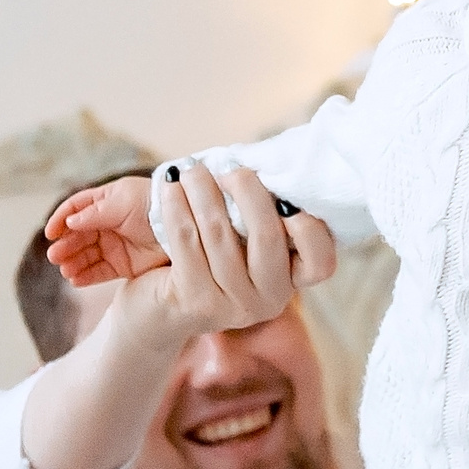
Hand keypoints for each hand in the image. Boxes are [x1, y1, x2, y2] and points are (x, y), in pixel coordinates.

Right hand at [46, 176, 164, 286]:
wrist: (185, 224)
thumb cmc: (153, 204)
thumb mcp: (123, 202)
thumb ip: (95, 213)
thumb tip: (69, 222)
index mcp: (105, 202)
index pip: (74, 210)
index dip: (60, 220)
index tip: (50, 233)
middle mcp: (106, 224)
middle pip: (77, 235)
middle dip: (65, 245)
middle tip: (55, 256)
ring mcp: (114, 245)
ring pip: (85, 255)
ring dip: (72, 262)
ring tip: (65, 270)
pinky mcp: (124, 265)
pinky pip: (99, 272)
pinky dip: (86, 276)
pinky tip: (75, 280)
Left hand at [109, 165, 335, 354]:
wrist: (148, 301)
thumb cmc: (199, 251)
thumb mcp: (236, 226)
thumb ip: (256, 202)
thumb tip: (256, 163)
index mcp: (288, 277)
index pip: (319, 262)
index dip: (309, 228)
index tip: (282, 191)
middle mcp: (268, 298)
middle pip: (269, 236)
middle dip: (248, 191)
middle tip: (229, 170)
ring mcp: (232, 305)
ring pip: (220, 232)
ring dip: (203, 191)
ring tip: (191, 171)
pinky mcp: (195, 302)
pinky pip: (187, 239)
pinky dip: (176, 206)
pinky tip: (170, 188)